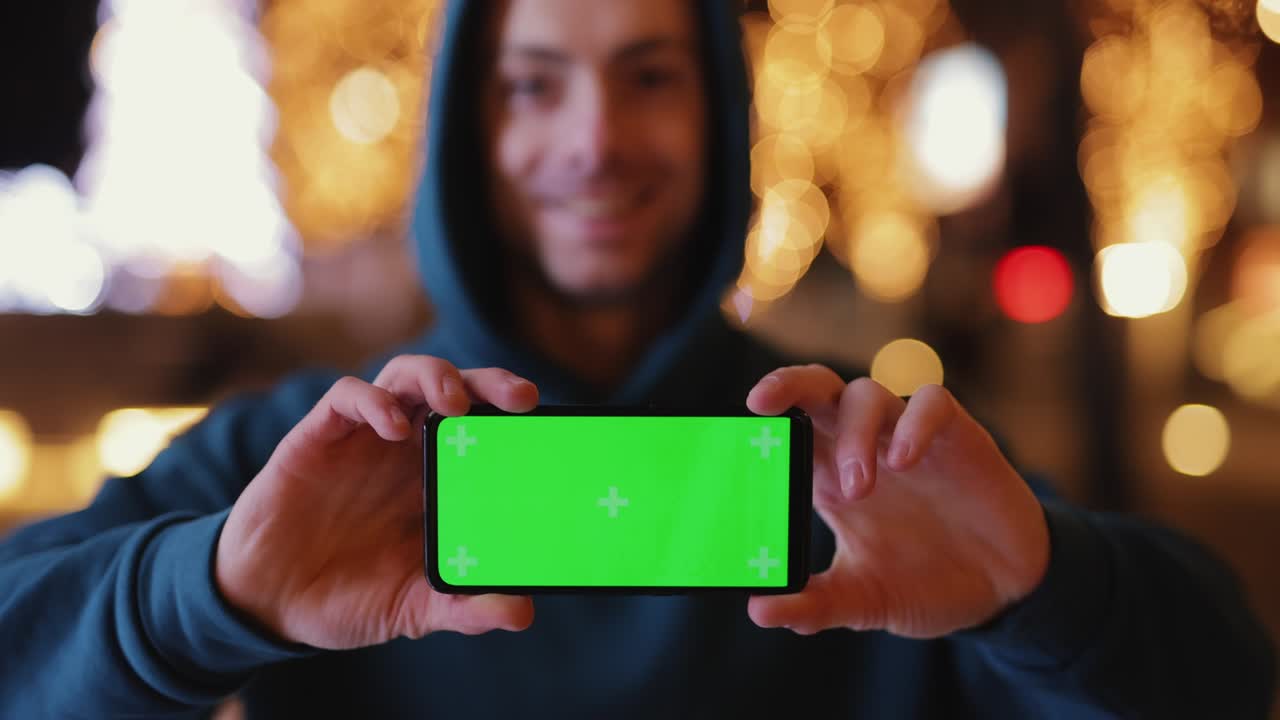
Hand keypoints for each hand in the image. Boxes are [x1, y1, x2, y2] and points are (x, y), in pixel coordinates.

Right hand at [215, 356, 539, 649]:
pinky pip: (347, 398)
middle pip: (457, 391)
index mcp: (439, 480)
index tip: (549, 427)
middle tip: (520, 398)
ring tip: (455, 403)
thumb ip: (463, 609)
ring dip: (436, 377)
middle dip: (491, 383)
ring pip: (406, 377)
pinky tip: (393, 427)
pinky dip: (373, 403)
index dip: (516, 420)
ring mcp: (365, 438)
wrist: (268, 602)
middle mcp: (408, 450)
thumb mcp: (415, 609)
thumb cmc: (349, 595)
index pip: (487, 430)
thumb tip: (521, 613)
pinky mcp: (319, 437)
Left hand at [744, 366, 1049, 638]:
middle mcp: (864, 446)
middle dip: (788, 385)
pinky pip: (933, 403)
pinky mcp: (958, 437)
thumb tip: (761, 611)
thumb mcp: (865, 599)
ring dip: (854, 432)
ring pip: (869, 395)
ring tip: (858, 486)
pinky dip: (915, 423)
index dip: (761, 424)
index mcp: (830, 476)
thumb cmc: (926, 582)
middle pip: (818, 389)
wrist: (1003, 590)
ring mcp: (908, 437)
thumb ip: (817, 604)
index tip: (733, 436)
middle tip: (761, 403)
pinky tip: (905, 460)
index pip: (788, 430)